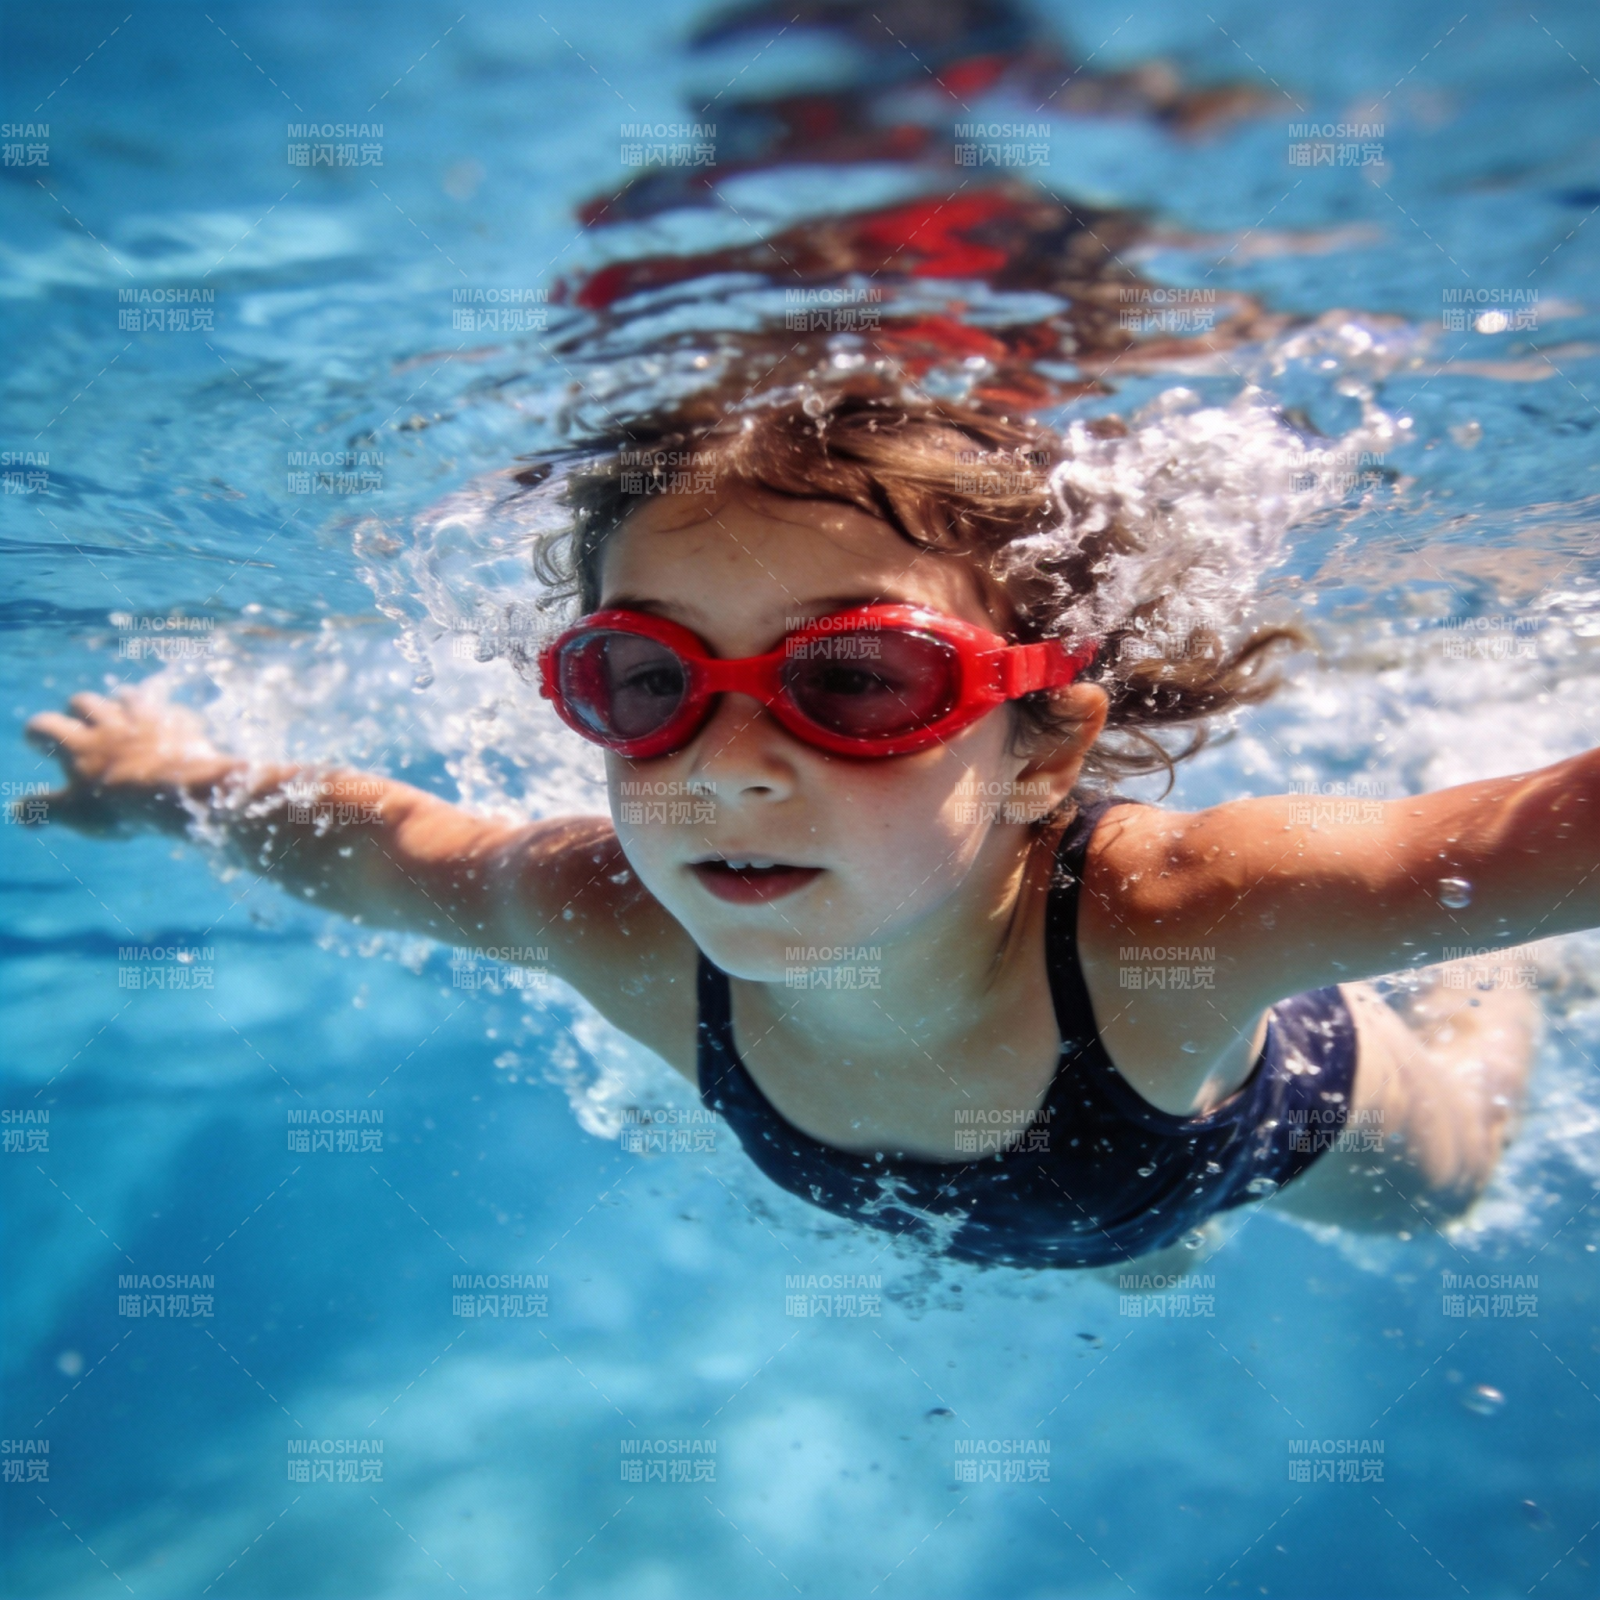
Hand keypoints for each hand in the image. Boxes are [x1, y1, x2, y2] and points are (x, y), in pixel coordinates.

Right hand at [22, 689, 234, 833]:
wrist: (182, 792)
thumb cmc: (123, 805)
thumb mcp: (76, 813)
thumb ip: (43, 810)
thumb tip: (17, 812)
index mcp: (78, 745)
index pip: (42, 726)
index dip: (37, 734)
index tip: (40, 745)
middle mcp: (108, 724)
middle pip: (82, 702)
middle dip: (79, 712)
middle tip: (84, 731)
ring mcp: (145, 718)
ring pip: (125, 696)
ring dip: (120, 704)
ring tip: (124, 722)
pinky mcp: (178, 721)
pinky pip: (168, 706)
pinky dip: (165, 713)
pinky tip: (168, 726)